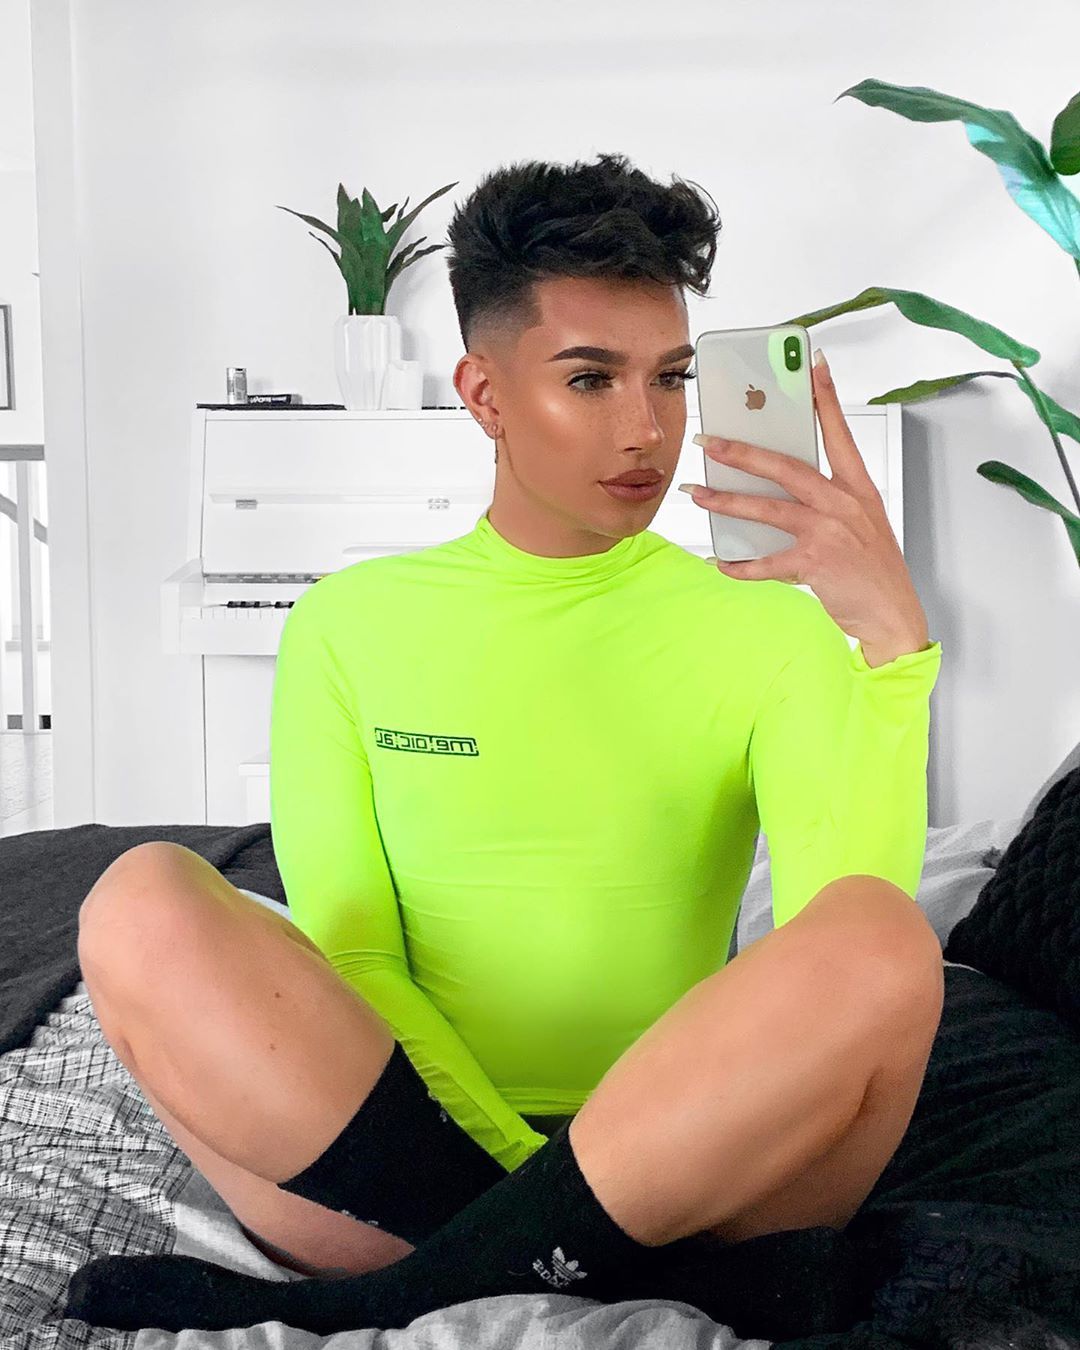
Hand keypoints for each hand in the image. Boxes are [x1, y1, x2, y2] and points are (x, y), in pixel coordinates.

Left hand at [684, 349, 929, 659]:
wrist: (893, 614)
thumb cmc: (874, 568)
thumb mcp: (862, 522)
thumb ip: (829, 499)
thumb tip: (783, 486)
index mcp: (858, 488)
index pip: (839, 433)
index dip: (826, 398)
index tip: (812, 364)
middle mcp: (843, 504)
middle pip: (786, 467)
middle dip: (743, 453)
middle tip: (710, 442)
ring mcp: (829, 533)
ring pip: (767, 509)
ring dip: (728, 502)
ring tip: (699, 495)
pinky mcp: (815, 564)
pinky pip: (767, 562)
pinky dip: (741, 565)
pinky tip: (721, 561)